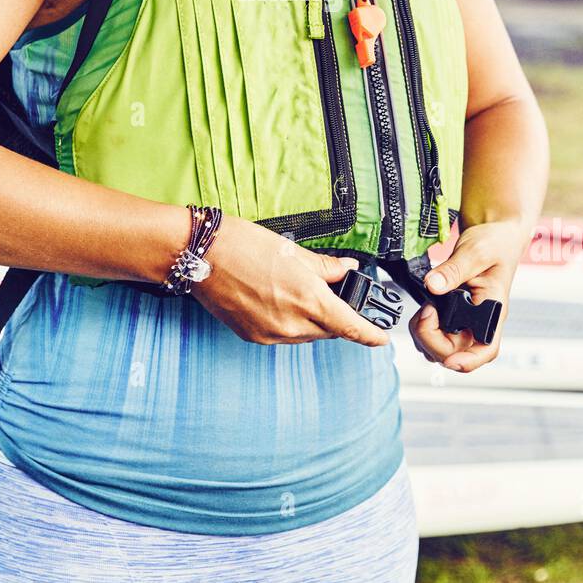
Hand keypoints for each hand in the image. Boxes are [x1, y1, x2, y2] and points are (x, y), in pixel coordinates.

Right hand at [191, 214, 393, 348]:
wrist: (200, 255)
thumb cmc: (243, 245)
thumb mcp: (292, 249)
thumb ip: (326, 267)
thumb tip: (347, 271)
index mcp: (308, 299)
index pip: (351, 327)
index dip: (371, 335)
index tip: (382, 337)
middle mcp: (291, 323)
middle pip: (329, 330)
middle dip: (337, 316)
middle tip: (335, 295)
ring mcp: (271, 334)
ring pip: (307, 334)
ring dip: (313, 320)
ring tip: (299, 291)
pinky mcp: (253, 336)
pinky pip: (284, 335)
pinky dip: (290, 322)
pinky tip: (280, 300)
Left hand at [408, 219, 524, 373]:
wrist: (495, 235)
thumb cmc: (495, 244)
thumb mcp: (475, 251)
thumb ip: (453, 270)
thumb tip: (433, 286)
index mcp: (493, 310)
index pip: (486, 349)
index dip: (468, 361)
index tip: (449, 360)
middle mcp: (480, 322)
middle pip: (455, 353)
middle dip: (431, 338)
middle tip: (426, 311)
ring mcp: (466, 321)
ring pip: (442, 349)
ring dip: (425, 335)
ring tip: (425, 309)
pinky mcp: (453, 317)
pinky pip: (436, 336)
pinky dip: (423, 328)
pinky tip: (425, 309)